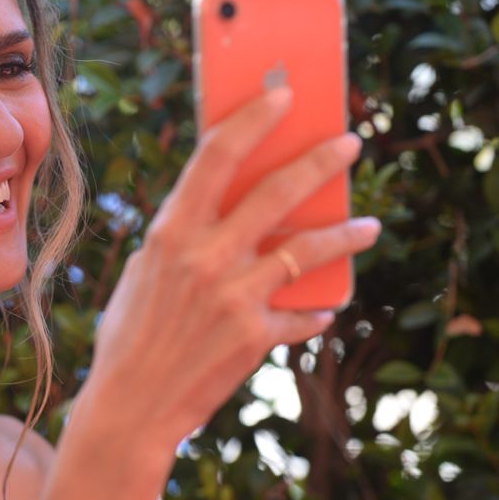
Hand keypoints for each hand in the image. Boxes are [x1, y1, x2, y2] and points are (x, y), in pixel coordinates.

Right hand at [87, 85, 380, 449]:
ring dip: (345, 232)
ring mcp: (234, 296)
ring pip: (307, 248)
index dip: (253, 118)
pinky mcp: (255, 336)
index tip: (283, 94)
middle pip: (277, 191)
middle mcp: (205, 257)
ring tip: (368, 225)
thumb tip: (231, 207)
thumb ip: (184, 237)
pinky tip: (327, 304)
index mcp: (170, 233)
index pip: (216, 156)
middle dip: (319, 160)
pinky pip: (301, 313)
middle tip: (348, 143)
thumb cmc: (130, 333)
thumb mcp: (146, 271)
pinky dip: (316, 308)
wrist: (131, 405)